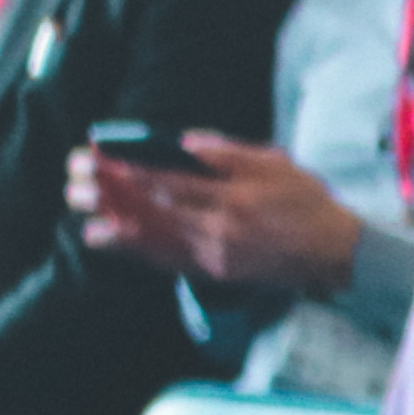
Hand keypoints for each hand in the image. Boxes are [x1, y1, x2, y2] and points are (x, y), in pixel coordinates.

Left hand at [67, 134, 362, 295]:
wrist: (337, 253)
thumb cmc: (310, 203)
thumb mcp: (278, 164)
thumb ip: (230, 153)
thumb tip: (186, 142)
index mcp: (233, 197)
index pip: (169, 181)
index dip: (128, 171)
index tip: (97, 159)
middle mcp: (218, 228)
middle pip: (152, 211)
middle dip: (110, 196)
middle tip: (76, 183)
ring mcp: (215, 254)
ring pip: (154, 240)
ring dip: (115, 228)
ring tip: (83, 218)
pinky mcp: (216, 272)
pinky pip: (168, 261)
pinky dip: (136, 252)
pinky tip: (110, 242)